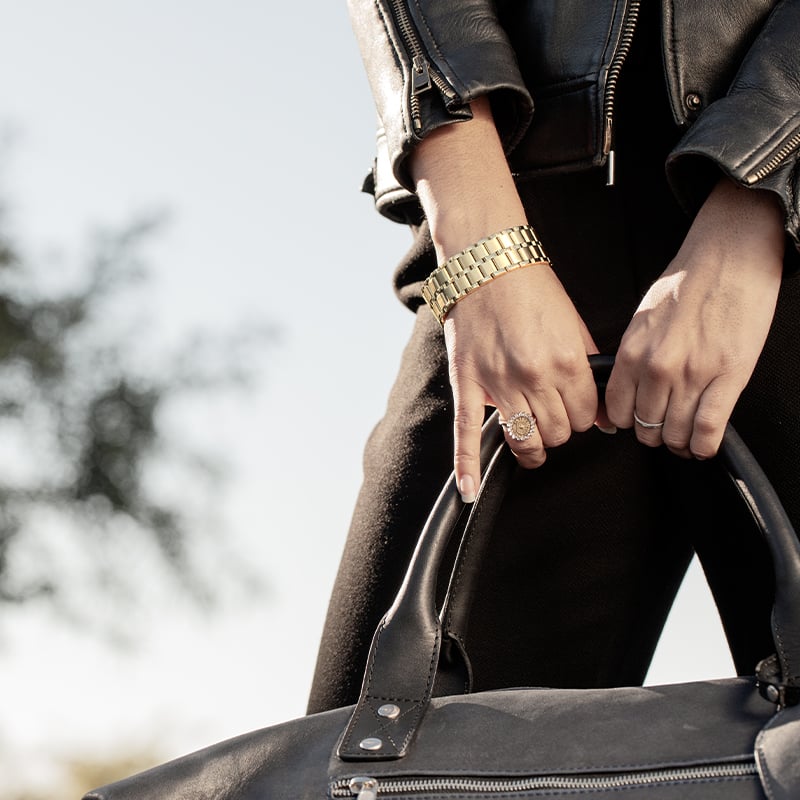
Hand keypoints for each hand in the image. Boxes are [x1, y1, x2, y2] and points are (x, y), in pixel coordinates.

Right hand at [444, 262, 602, 501]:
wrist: (488, 265)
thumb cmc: (532, 290)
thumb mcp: (575, 325)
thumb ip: (591, 371)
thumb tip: (603, 415)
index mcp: (567, 362)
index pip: (586, 418)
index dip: (584, 416)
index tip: (577, 409)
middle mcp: (534, 377)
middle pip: (558, 433)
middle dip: (561, 427)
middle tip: (555, 413)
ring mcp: (499, 384)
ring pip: (525, 440)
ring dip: (533, 445)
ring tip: (534, 438)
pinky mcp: (468, 385)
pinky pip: (466, 434)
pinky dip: (467, 467)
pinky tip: (469, 491)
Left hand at [605, 178, 784, 457]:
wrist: (729, 257)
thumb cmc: (687, 283)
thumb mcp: (642, 320)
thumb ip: (633, 356)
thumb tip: (627, 387)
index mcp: (632, 352)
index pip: (618, 411)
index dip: (628, 425)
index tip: (637, 425)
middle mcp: (658, 367)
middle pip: (647, 428)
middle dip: (655, 435)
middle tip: (665, 431)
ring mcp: (694, 374)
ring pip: (676, 434)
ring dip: (680, 443)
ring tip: (686, 439)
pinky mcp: (729, 376)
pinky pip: (708, 429)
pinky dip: (704, 446)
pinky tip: (703, 446)